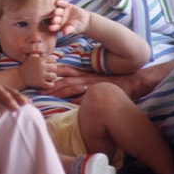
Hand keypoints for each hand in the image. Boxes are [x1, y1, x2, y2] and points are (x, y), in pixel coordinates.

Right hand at [21, 54, 57, 88]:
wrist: (20, 76)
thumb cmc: (27, 66)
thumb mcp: (32, 57)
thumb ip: (40, 54)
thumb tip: (47, 54)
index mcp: (39, 59)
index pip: (53, 60)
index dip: (52, 63)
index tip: (49, 66)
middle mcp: (41, 66)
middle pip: (54, 68)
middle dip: (53, 70)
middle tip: (49, 72)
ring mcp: (40, 75)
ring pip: (54, 76)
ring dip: (52, 77)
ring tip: (48, 78)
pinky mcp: (39, 83)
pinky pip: (50, 85)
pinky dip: (50, 85)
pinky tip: (47, 83)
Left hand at [44, 61, 173, 99]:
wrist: (135, 80)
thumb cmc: (117, 80)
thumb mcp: (99, 76)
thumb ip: (87, 77)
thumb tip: (76, 82)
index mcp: (87, 73)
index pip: (68, 70)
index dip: (55, 71)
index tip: (42, 72)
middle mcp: (87, 78)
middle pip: (65, 80)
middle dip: (51, 84)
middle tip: (38, 88)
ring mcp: (93, 86)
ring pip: (72, 88)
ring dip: (59, 92)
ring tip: (47, 95)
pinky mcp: (99, 93)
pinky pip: (86, 98)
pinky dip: (76, 100)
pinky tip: (68, 103)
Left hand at [50, 0, 90, 35]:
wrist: (86, 21)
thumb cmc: (79, 27)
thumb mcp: (74, 29)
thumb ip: (68, 30)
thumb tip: (64, 33)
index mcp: (59, 26)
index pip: (54, 27)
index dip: (52, 27)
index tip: (50, 28)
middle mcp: (58, 19)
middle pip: (55, 18)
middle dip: (54, 19)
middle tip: (53, 20)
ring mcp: (62, 12)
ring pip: (58, 11)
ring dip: (56, 11)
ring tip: (55, 12)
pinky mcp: (66, 6)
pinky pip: (62, 4)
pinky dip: (60, 3)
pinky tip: (57, 2)